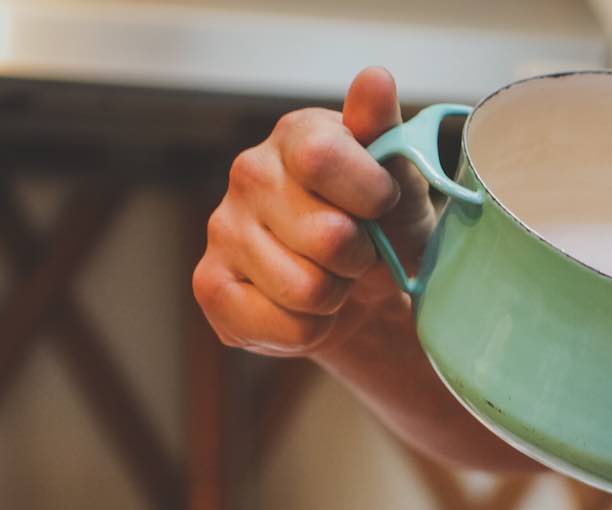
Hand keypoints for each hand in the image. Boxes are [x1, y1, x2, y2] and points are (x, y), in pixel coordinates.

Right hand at [193, 67, 434, 356]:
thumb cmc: (384, 227)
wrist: (366, 294)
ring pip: (307, 290)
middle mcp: (249, 173)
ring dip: (336, 297)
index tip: (382, 204)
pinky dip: (310, 330)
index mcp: (296, 136)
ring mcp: (222, 229)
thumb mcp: (400, 177)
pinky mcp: (211, 287)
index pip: (324, 158)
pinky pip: (283, 327)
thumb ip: (384, 129)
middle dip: (359, 258)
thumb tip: (376, 77)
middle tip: (357, 253)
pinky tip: (304, 308)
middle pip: (326, 236)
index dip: (371, 195)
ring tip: (332, 280)